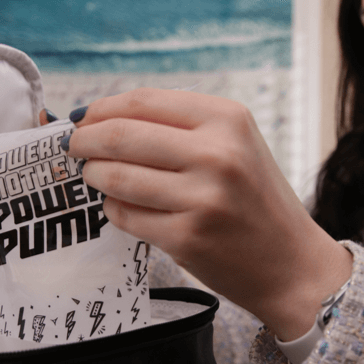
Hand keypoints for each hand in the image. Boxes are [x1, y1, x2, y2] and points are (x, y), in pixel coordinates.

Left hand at [61, 88, 351, 338]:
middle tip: (73, 148)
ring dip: (94, 176)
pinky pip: (125, 216)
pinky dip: (113, 210)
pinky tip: (121, 207)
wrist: (290, 262)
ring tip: (95, 177)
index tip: (84, 119)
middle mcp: (217, 154)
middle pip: (121, 135)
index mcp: (227, 119)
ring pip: (116, 177)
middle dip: (84, 141)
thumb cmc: (255, 198)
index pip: (142, 101)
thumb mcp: (232, 144)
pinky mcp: (187, 238)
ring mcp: (202, 198)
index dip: (101, 109)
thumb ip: (176, 127)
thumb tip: (103, 117)